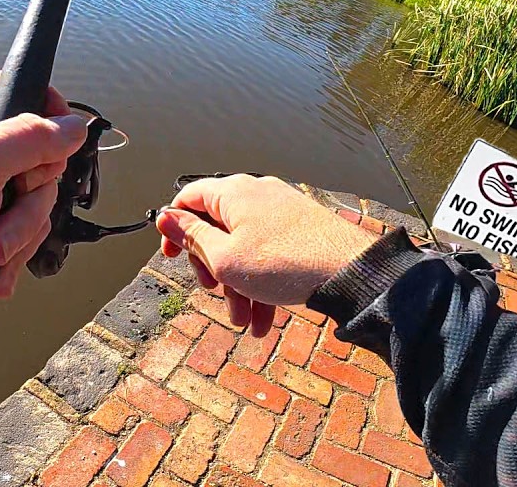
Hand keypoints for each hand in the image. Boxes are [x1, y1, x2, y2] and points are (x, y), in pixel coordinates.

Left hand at [0, 71, 86, 328]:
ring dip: (20, 230)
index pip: (9, 87)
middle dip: (30, 193)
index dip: (42, 104)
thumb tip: (75, 124)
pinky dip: (13, 252)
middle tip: (6, 210)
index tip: (59, 135)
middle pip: (35, 152)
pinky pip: (20, 230)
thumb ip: (27, 140)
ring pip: (32, 197)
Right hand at [156, 174, 375, 336]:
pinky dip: (261, 283)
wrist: (351, 271)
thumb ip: (191, 237)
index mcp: (232, 193)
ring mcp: (280, 211)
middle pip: (216, 228)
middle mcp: (255, 194)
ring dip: (238, 287)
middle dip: (212, 268)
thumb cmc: (283, 263)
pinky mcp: (299, 228)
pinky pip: (268, 254)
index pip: (188, 199)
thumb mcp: (224, 258)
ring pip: (244, 248)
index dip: (173, 228)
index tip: (169, 257)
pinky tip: (264, 320)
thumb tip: (165, 217)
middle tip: (213, 293)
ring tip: (245, 324)